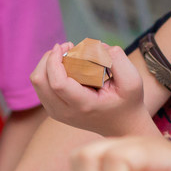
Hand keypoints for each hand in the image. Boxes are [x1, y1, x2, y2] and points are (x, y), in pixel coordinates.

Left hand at [31, 42, 146, 137]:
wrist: (121, 125)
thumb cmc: (127, 102)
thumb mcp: (133, 81)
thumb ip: (118, 60)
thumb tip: (98, 46)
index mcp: (83, 105)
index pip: (56, 83)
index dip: (54, 60)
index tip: (64, 45)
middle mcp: (64, 112)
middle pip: (39, 81)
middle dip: (48, 58)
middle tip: (66, 47)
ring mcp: (56, 113)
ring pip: (37, 83)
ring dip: (47, 64)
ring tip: (65, 54)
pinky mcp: (53, 110)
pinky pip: (41, 86)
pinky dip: (49, 71)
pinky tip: (65, 65)